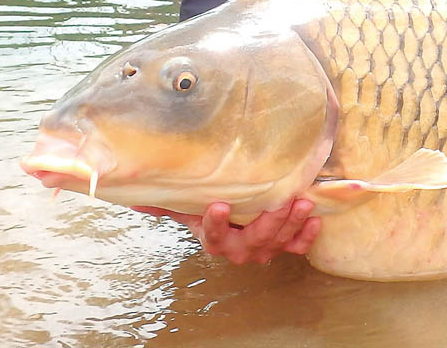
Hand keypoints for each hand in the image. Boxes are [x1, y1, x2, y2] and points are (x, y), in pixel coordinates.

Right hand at [132, 198, 320, 264]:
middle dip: (269, 223)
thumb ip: (165, 203)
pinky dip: (307, 236)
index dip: (215, 223)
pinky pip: (297, 246)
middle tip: (280, 203)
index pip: (213, 235)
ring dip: (292, 224)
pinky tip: (315, 219)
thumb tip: (130, 196)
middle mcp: (240, 249)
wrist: (235, 222)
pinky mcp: (284, 245)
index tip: (218, 205)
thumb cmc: (212, 210)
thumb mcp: (188, 207)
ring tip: (302, 203)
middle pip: (253, 241)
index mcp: (215, 240)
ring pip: (278, 241)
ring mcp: (264, 249)